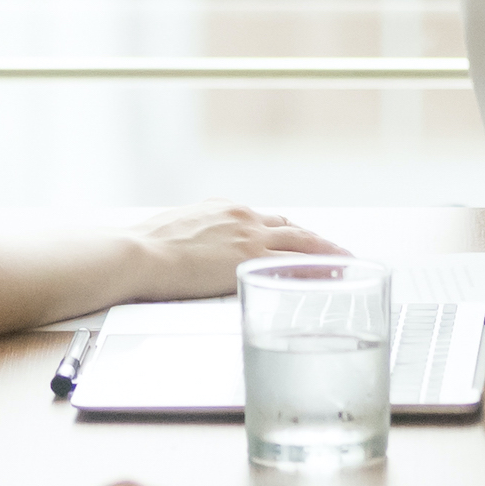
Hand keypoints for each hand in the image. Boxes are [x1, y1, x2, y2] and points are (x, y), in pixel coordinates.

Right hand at [124, 204, 343, 300]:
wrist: (136, 252)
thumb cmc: (144, 247)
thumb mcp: (175, 226)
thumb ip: (195, 231)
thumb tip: (192, 242)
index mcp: (224, 209)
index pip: (266, 219)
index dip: (287, 233)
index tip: (299, 240)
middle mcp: (243, 217)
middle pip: (292, 229)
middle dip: (317, 241)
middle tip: (338, 251)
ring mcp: (249, 237)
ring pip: (302, 242)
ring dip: (328, 252)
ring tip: (348, 262)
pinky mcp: (249, 259)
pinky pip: (295, 264)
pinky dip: (318, 269)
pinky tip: (332, 277)